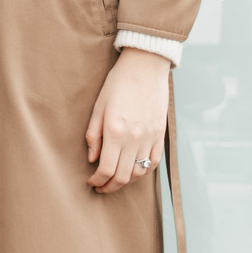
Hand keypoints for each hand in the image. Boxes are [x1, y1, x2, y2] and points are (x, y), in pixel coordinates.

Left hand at [85, 47, 169, 193]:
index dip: (97, 181)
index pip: (106, 169)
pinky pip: (153, 162)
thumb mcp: (99, 105)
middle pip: (122, 177)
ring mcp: (149, 138)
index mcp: (115, 131)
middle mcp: (133, 138)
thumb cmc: (118, 82)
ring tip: (115, 178)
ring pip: (138, 173)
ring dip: (125, 181)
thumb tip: (92, 159)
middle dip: (109, 186)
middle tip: (100, 186)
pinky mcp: (160, 135)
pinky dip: (143, 171)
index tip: (91, 181)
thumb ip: (93, 134)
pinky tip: (133, 169)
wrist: (145, 66)